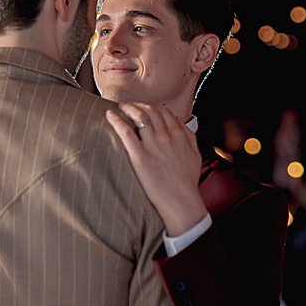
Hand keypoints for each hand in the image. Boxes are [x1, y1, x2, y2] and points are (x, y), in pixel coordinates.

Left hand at [104, 102, 207, 236]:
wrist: (181, 200)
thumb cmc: (187, 181)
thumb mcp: (195, 155)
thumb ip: (189, 137)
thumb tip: (180, 124)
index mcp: (180, 136)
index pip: (165, 113)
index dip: (152, 108)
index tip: (145, 109)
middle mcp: (167, 137)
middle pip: (151, 111)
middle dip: (138, 105)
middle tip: (129, 106)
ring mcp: (153, 146)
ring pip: (139, 117)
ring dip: (127, 108)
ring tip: (120, 108)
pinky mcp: (140, 157)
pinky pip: (126, 133)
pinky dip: (117, 121)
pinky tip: (110, 115)